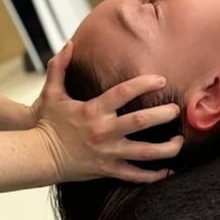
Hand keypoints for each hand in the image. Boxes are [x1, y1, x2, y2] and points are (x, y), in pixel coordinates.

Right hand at [33, 41, 183, 182]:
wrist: (38, 156)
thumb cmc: (47, 124)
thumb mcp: (51, 93)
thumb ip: (59, 67)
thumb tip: (69, 44)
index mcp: (93, 110)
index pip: (124, 92)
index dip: (145, 84)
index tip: (161, 80)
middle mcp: (104, 131)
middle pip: (141, 121)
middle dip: (163, 115)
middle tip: (176, 110)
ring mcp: (108, 153)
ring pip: (145, 152)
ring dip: (167, 148)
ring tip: (180, 141)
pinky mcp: (108, 170)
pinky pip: (135, 175)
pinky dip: (154, 175)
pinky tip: (167, 170)